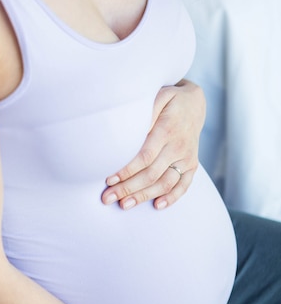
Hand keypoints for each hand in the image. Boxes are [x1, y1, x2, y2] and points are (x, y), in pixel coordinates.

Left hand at [101, 79, 205, 209]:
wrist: (194, 104)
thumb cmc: (167, 100)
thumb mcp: (156, 97)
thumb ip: (143, 112)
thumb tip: (126, 129)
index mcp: (167, 129)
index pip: (145, 156)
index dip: (127, 170)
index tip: (109, 179)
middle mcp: (178, 146)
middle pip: (152, 174)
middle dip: (128, 188)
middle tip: (108, 198)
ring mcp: (187, 157)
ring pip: (165, 183)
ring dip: (144, 196)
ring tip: (125, 205)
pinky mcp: (192, 164)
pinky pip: (184, 185)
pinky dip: (172, 198)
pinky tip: (157, 206)